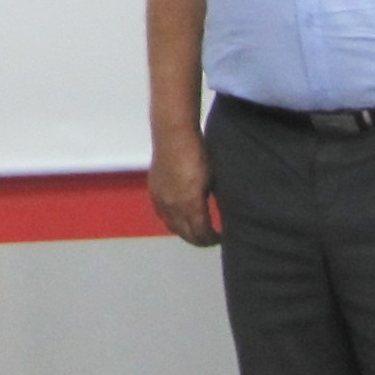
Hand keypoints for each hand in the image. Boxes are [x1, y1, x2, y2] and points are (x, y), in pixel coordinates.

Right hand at [148, 125, 218, 247]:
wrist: (174, 135)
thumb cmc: (199, 154)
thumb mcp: (213, 180)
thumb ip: (212, 200)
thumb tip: (217, 213)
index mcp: (191, 204)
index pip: (201, 233)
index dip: (211, 239)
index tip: (221, 238)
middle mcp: (173, 207)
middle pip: (185, 234)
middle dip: (199, 240)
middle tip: (210, 239)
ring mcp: (161, 200)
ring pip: (172, 226)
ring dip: (185, 232)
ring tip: (195, 231)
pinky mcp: (153, 191)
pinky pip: (162, 215)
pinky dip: (172, 221)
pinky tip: (179, 217)